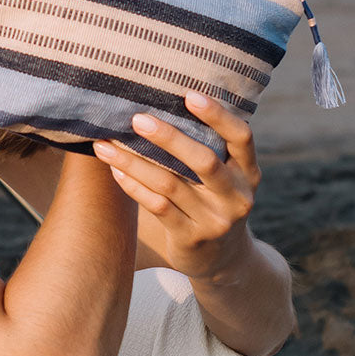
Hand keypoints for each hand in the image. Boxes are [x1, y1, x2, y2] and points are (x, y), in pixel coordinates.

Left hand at [90, 92, 260, 282]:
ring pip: (171, 184)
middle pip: (204, 161)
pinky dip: (134, 187)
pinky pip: (158, 207)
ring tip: (105, 144)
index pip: (241, 137)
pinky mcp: (191, 239)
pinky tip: (115, 171)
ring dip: (135, 162)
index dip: (218, 115)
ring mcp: (215, 221)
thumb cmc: (214, 202)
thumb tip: (163, 102)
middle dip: (169, 138)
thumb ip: (210, 148)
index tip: (189, 95)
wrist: (224, 261)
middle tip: (137, 118)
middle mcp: (237, 197)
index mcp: (249, 173)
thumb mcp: (227, 179)